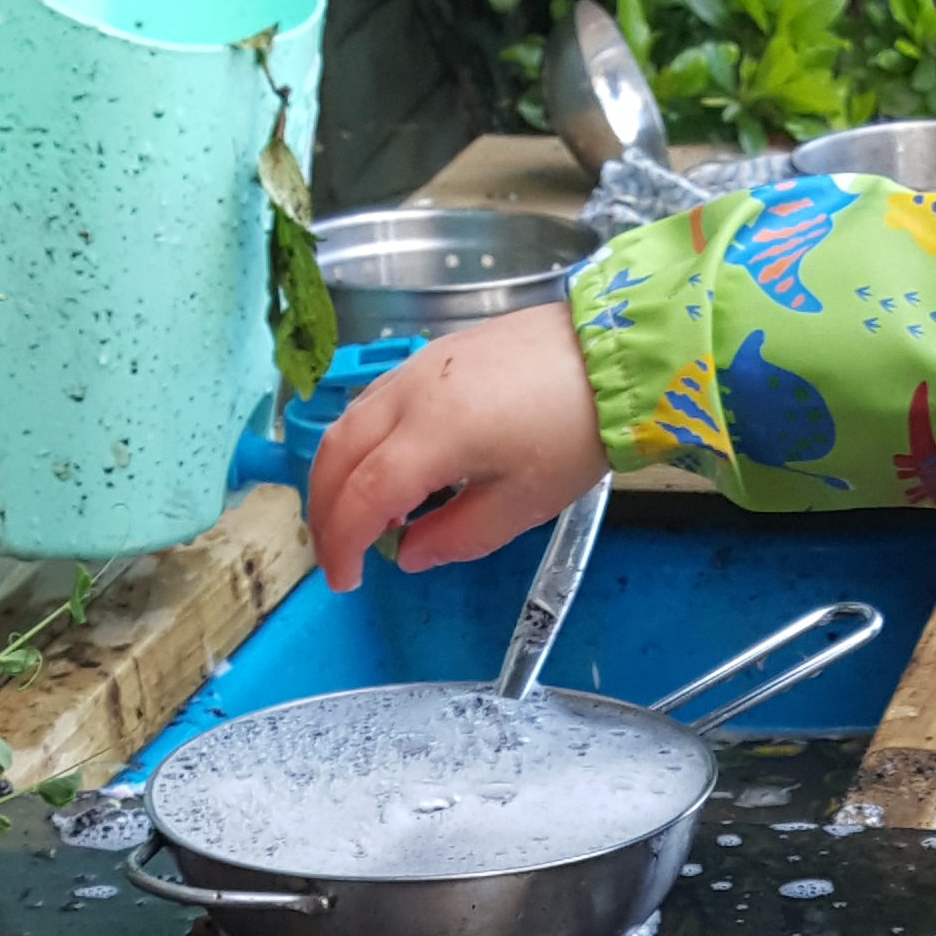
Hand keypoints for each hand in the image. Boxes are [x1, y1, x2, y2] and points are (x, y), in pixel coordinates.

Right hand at [304, 299, 606, 595]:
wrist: (609, 354)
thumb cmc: (573, 431)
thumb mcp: (523, 503)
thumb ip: (457, 535)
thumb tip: (409, 555)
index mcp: (431, 435)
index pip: (363, 497)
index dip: (344, 544)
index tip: (345, 581)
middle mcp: (408, 394)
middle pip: (336, 455)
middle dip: (325, 512)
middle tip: (338, 554)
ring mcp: (415, 368)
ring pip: (347, 424)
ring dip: (337, 476)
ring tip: (361, 519)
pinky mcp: (430, 356)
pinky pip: (371, 403)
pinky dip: (361, 444)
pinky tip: (389, 472)